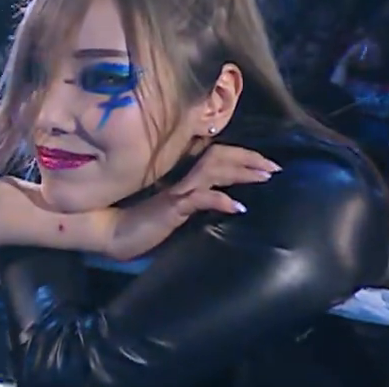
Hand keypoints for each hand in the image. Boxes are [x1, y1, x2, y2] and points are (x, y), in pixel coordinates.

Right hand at [99, 145, 278, 260]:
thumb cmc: (144, 224)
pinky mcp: (171, 207)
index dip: (243, 156)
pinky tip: (238, 206)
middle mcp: (183, 177)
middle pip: (219, 157)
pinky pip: (199, 198)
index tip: (268, 164)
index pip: (217, 156)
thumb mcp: (178, 210)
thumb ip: (197, 202)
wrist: (114, 233)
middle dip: (249, 159)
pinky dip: (220, 199)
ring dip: (240, 172)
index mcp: (185, 177)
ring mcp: (177, 190)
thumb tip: (226, 202)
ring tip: (264, 177)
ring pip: (212, 170)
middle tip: (275, 167)